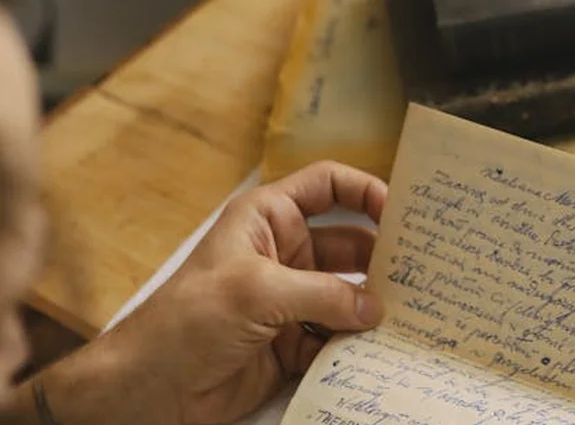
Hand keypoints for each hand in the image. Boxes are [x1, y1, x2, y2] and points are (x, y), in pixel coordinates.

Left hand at [31, 162, 388, 424]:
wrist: (148, 391)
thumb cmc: (185, 322)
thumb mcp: (257, 292)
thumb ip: (325, 294)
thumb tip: (376, 308)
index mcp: (267, 219)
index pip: (327, 186)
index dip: (366, 190)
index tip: (403, 211)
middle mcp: (283, 254)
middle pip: (351, 243)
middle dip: (384, 255)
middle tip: (425, 268)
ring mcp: (291, 300)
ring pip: (350, 294)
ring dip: (376, 303)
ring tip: (415, 311)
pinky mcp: (293, 342)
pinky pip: (339, 336)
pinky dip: (359, 343)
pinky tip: (384, 347)